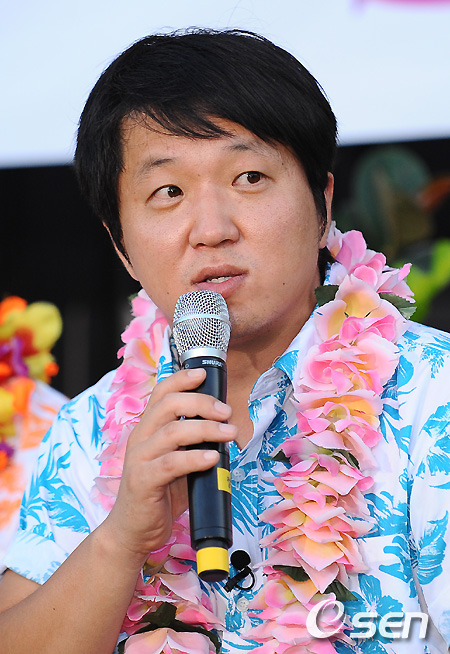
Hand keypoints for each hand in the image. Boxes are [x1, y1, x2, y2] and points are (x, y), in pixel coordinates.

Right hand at [101, 368, 235, 567]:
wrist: (133, 532)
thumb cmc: (160, 494)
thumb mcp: (179, 462)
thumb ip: (195, 444)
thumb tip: (227, 429)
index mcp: (148, 429)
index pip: (161, 393)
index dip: (181, 379)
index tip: (203, 374)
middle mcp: (141, 438)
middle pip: (168, 405)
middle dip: (201, 403)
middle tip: (226, 411)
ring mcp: (139, 459)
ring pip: (172, 431)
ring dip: (205, 429)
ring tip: (228, 433)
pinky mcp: (143, 481)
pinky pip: (171, 463)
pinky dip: (195, 458)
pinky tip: (212, 457)